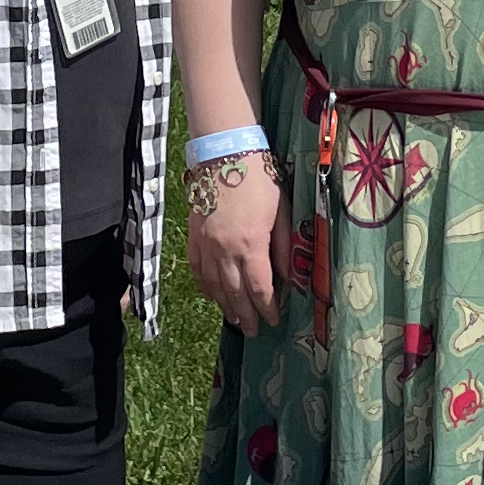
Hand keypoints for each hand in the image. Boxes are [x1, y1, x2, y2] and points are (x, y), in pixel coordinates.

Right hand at [185, 158, 295, 332]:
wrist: (224, 153)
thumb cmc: (259, 179)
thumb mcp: (282, 212)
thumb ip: (284, 247)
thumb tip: (289, 277)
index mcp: (251, 244)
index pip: (259, 287)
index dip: (267, 308)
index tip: (273, 320)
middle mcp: (225, 250)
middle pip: (235, 293)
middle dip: (246, 315)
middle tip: (252, 331)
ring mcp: (206, 245)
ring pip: (214, 285)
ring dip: (225, 305)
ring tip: (234, 320)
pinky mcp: (194, 237)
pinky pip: (197, 270)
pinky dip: (205, 286)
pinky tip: (212, 296)